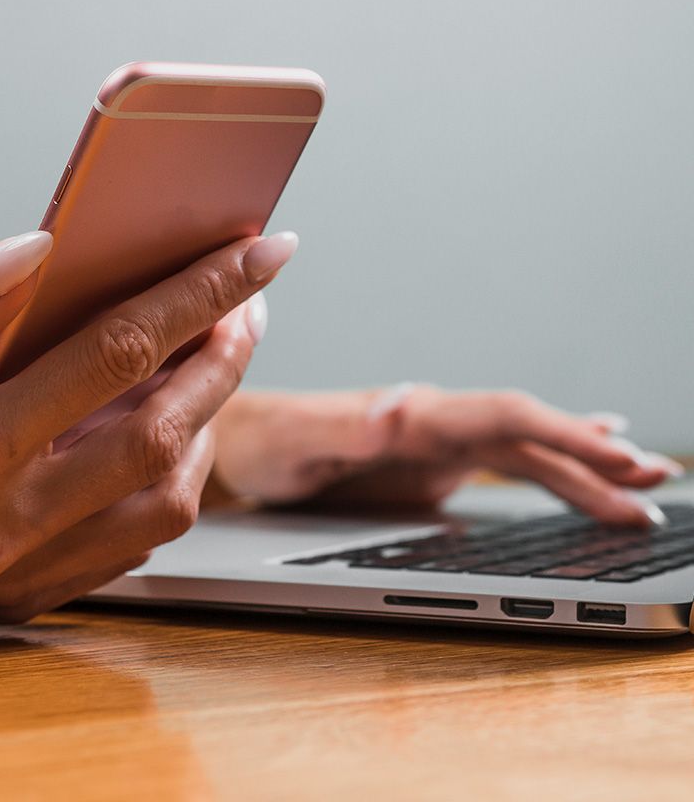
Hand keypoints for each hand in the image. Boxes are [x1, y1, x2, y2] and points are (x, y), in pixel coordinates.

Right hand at [0, 230, 294, 620]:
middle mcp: (3, 525)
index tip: (258, 254)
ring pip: (164, 503)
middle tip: (253, 301)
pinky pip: (130, 542)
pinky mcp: (22, 595)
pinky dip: (168, 480)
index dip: (196, 294)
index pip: (114, 355)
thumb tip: (40, 251)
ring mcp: (18, 571)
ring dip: (208, 425)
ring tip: (215, 358)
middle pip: (162, 434)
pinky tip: (165, 428)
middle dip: (226, 358)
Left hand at [212, 383, 681, 525]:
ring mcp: (435, 443)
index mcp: (412, 413)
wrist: (244, 442)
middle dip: (591, 453)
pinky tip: (577, 473)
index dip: (563, 432)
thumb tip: (401, 409)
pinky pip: (501, 466)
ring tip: (638, 487)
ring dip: (580, 468)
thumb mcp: (296, 440)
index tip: (617, 453)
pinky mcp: (429, 464)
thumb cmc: (264, 441)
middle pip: (528, 431)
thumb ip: (346, 427)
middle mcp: (433, 421)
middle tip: (655, 481)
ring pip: (523, 450)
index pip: (503, 416)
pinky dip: (548, 471)